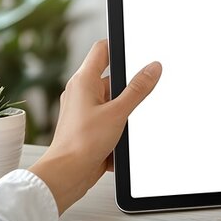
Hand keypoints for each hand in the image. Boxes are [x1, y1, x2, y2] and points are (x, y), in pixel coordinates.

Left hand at [29, 40, 161, 213]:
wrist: (67, 174)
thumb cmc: (82, 143)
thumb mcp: (118, 112)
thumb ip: (138, 89)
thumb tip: (153, 68)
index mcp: (83, 81)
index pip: (102, 49)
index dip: (120, 46)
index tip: (137, 49)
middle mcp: (80, 92)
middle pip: (111, 78)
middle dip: (128, 89)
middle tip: (138, 98)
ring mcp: (83, 110)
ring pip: (112, 101)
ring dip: (124, 111)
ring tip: (126, 124)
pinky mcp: (87, 127)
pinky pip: (108, 119)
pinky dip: (118, 126)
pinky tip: (121, 138)